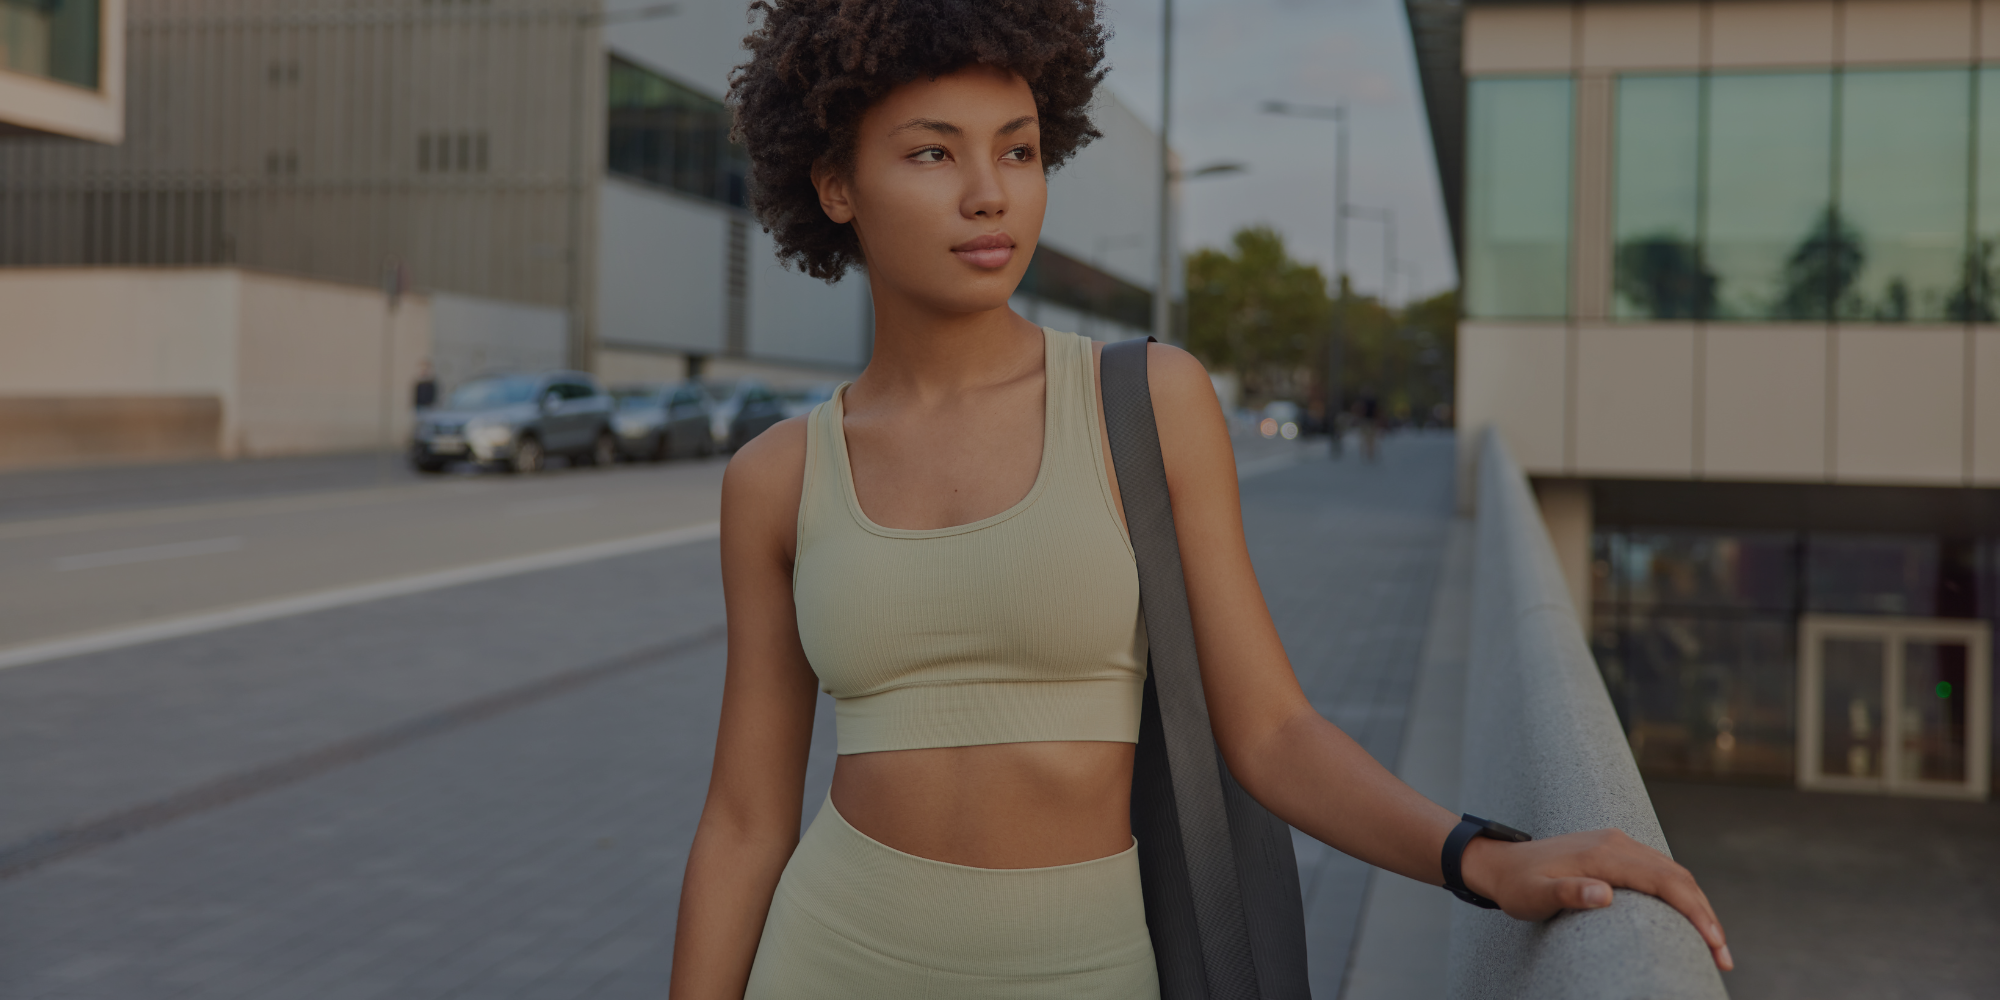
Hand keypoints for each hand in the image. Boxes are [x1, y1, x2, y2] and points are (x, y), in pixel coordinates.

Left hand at [1460, 828, 1733, 971]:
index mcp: (1605, 854)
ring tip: (1713, 945)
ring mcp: (1619, 843)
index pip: (1664, 881)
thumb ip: (1568, 893)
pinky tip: (1687, 919)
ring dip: (1697, 906)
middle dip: (1706, 916)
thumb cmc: (1517, 886)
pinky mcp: (1616, 850)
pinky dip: (1681, 894)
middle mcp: (1618, 843)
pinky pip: (1659, 871)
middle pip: (1678, 877)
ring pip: (1673, 873)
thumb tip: (1605, 894)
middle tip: (1722, 958)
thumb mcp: (1534, 896)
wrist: (1500, 862)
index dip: (1694, 912)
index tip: (1713, 943)